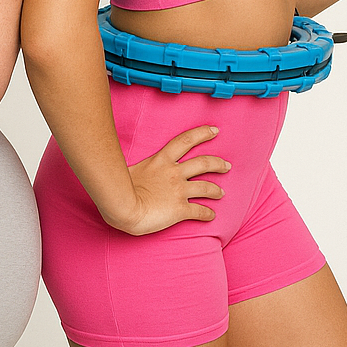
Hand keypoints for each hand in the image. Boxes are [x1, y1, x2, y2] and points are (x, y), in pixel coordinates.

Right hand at [104, 125, 229, 235]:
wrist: (123, 205)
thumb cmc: (120, 187)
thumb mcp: (130, 169)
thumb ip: (140, 168)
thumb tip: (136, 169)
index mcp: (162, 160)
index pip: (185, 141)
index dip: (202, 134)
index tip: (214, 130)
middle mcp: (174, 173)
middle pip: (203, 163)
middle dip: (217, 163)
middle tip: (227, 165)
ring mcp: (179, 191)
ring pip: (206, 187)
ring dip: (216, 190)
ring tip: (222, 193)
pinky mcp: (180, 209)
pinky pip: (199, 211)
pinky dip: (207, 214)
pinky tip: (211, 216)